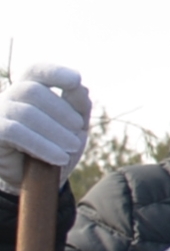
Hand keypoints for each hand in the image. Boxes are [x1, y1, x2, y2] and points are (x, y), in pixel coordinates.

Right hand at [0, 63, 92, 198]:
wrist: (36, 179)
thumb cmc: (56, 146)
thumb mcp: (74, 127)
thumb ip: (78, 106)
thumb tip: (80, 88)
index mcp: (29, 88)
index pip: (36, 71)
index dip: (54, 72)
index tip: (76, 80)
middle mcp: (9, 96)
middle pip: (33, 91)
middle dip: (61, 110)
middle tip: (79, 129)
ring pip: (26, 113)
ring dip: (56, 131)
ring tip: (72, 147)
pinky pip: (16, 133)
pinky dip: (42, 145)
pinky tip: (59, 158)